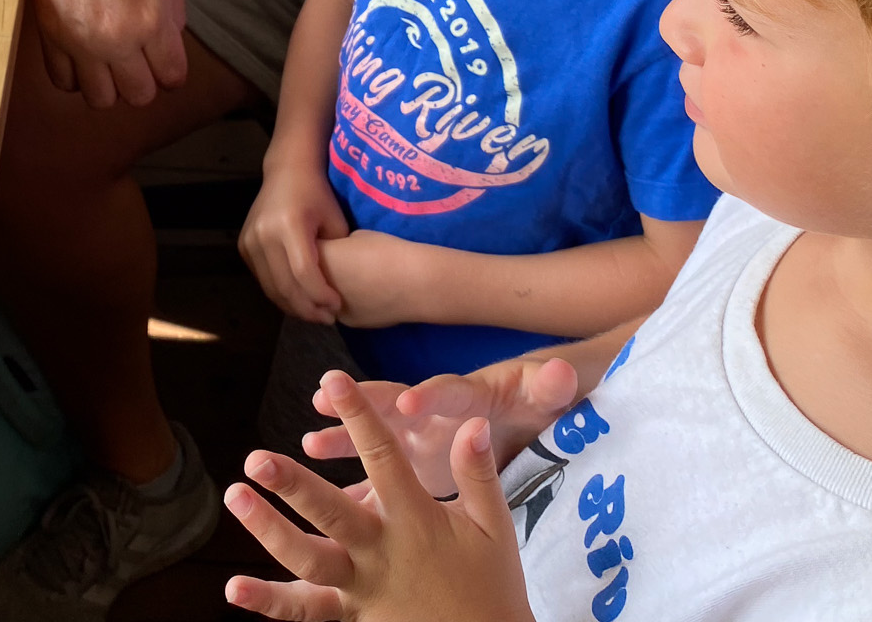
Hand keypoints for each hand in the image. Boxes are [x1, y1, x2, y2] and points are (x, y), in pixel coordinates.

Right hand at [17, 0, 187, 108]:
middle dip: (142, 81)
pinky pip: (64, 83)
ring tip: (107, 62)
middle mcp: (117, 38)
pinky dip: (75, 77)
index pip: (172, 77)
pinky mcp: (50, 37)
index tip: (163, 62)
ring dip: (108, 86)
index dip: (171, 72)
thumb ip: (173, 11)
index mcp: (152, 18)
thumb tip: (169, 45)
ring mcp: (80, 41)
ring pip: (100, 100)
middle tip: (136, 60)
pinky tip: (81, 56)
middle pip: (139, 96)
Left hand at [223, 371, 533, 621]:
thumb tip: (472, 423)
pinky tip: (233, 587)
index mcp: (417, 519)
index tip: (333, 379)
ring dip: (268, 530)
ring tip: (235, 497)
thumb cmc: (492, 583)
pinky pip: (306, 610)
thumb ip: (477, 473)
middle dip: (292, 485)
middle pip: (331, 513)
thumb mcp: (494, 525)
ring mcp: (362, 586)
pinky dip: (269, 602)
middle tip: (255, 459)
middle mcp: (383, 551)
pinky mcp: (352, 614)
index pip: (384, 456)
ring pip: (308, 560)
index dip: (359, 415)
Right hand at [241, 165, 348, 322]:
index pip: (304, 274)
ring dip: (293, 306)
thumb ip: (334, 258)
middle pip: (284, 286)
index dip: (321, 296)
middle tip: (327, 319)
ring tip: (314, 314)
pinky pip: (262, 278)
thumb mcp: (335, 223)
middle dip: (308, 309)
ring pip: (270, 287)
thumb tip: (335, 291)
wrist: (287, 171)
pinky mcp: (243, 245)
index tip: (337, 307)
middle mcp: (264, 234)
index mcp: (289, 226)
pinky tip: (298, 298)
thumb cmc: (318, 195)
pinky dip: (280, 293)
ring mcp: (249, 240)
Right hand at [303, 355, 578, 498]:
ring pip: (376, 437)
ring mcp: (420, 437)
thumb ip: (551, 385)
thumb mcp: (548, 396)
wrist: (526, 411)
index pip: (448, 392)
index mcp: (468, 395)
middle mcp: (435, 412)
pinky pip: (380, 475)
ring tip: (309, 443)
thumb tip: (563, 370)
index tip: (408, 401)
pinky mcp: (417, 464)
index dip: (429, 394)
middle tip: (324, 396)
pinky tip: (329, 500)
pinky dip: (355, 485)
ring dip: (344, 438)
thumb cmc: (533, 403)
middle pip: (394, 403)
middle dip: (361, 402)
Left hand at [317, 231, 437, 329]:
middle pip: (309, 279)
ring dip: (331, 291)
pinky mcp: (348, 322)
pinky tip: (366, 295)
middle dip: (320, 272)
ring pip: (323, 299)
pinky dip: (349, 303)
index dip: (317, 248)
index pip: (305, 252)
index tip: (331, 244)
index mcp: (318, 260)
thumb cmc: (386, 252)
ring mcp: (331, 308)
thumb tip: (340, 253)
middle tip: (343, 264)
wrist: (413, 282)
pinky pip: (341, 311)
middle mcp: (317, 287)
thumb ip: (340, 245)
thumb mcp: (357, 236)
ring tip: (356, 279)